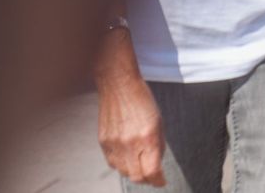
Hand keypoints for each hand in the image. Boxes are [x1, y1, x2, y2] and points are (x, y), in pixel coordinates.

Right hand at [96, 35, 164, 186]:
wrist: (118, 84)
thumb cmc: (142, 100)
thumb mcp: (159, 122)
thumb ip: (159, 146)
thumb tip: (157, 165)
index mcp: (147, 137)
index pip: (152, 172)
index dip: (158, 180)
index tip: (162, 181)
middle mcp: (130, 143)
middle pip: (137, 177)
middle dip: (147, 179)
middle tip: (153, 176)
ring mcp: (114, 144)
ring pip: (124, 172)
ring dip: (134, 172)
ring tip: (140, 165)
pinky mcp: (103, 142)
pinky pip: (112, 163)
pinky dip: (121, 164)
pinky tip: (127, 157)